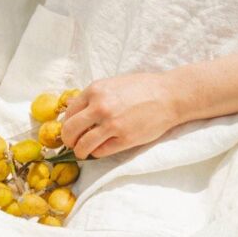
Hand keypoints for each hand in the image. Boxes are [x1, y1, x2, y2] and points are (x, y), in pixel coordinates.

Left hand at [60, 72, 179, 159]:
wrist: (169, 95)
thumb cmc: (143, 87)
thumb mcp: (113, 83)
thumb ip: (93, 95)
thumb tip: (72, 107)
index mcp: (95, 90)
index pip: (69, 112)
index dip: (68, 123)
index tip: (71, 128)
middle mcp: (100, 107)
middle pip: (70, 130)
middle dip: (68, 140)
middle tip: (72, 143)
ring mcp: (112, 124)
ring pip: (83, 145)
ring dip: (80, 151)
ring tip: (83, 152)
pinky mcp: (125, 139)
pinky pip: (101, 152)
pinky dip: (97, 153)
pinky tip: (101, 149)